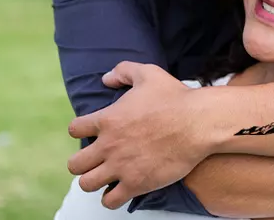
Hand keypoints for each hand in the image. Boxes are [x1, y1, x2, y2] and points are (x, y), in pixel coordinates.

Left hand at [66, 62, 213, 208]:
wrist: (199, 122)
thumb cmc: (176, 97)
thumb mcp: (149, 74)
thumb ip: (124, 71)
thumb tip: (106, 79)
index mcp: (107, 119)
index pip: (75, 129)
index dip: (82, 131)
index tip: (95, 133)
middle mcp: (108, 145)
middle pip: (75, 164)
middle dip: (84, 162)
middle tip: (98, 160)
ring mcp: (121, 166)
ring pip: (87, 184)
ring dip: (95, 181)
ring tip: (107, 177)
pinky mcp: (136, 183)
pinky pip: (110, 201)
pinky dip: (112, 198)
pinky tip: (121, 190)